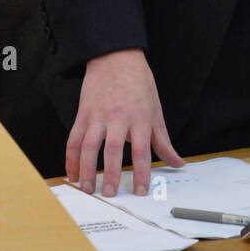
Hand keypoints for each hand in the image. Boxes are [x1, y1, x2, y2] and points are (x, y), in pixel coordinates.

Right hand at [67, 48, 183, 196]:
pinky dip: (71, 158)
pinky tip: (73, 173)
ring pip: (89, 146)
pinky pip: (74, 139)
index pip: (142, 150)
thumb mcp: (156, 110)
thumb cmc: (138, 83)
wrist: (115, 56)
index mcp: (140, 117)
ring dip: (87, 169)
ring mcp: (98, 115)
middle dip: (111, 174)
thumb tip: (178, 163)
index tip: (141, 190)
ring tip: (88, 188)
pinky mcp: (83, 113)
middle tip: (110, 194)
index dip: (142, 172)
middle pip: (113, 150)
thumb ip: (163, 140)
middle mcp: (118, 117)